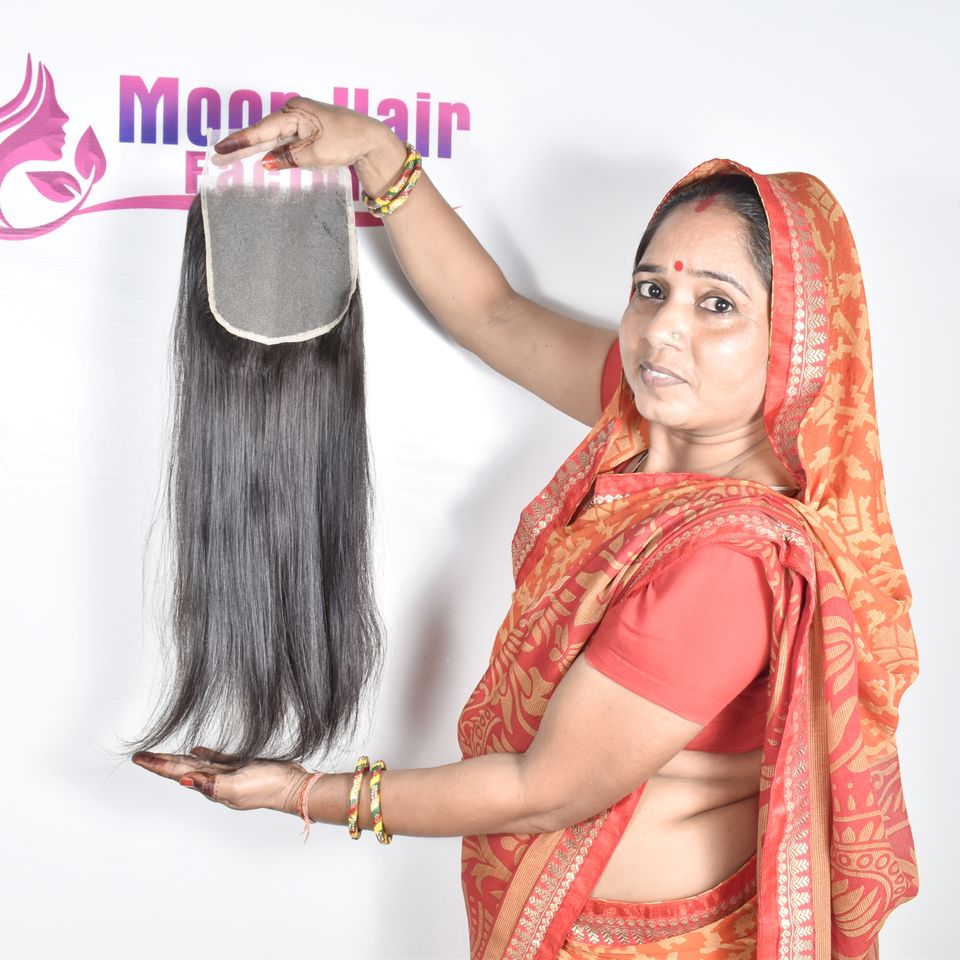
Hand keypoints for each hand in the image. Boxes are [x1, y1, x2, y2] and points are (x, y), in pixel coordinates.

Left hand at [132, 746, 311, 815]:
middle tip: (141, 756)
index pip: (177, 774)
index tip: (139, 758)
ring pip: (195, 764)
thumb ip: (211, 784)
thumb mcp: (235, 787)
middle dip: (160, 763)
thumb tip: (184, 781)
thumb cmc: (266, 788)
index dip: (157, 765)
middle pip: (180, 770)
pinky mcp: (240, 766)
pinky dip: (204, 755)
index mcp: (210, 786)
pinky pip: (216, 760)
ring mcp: (226, 775)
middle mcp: (214, 782)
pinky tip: (197, 750)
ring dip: (177, 760)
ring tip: (161, 755)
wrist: (290, 787)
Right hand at [212, 97, 405, 193]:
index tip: (222, 149)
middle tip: (217, 156)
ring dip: (252, 148)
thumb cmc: (348, 141)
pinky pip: (283, 142)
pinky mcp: (306, 132)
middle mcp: (295, 114)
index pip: (263, 131)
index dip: (241, 142)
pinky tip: (257, 157)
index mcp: (295, 113)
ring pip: (271, 138)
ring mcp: (300, 122)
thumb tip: (267, 162)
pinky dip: (271, 150)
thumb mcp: (317, 154)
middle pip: (262, 133)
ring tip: (227, 157)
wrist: (371, 140)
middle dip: (240, 145)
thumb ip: (290, 158)